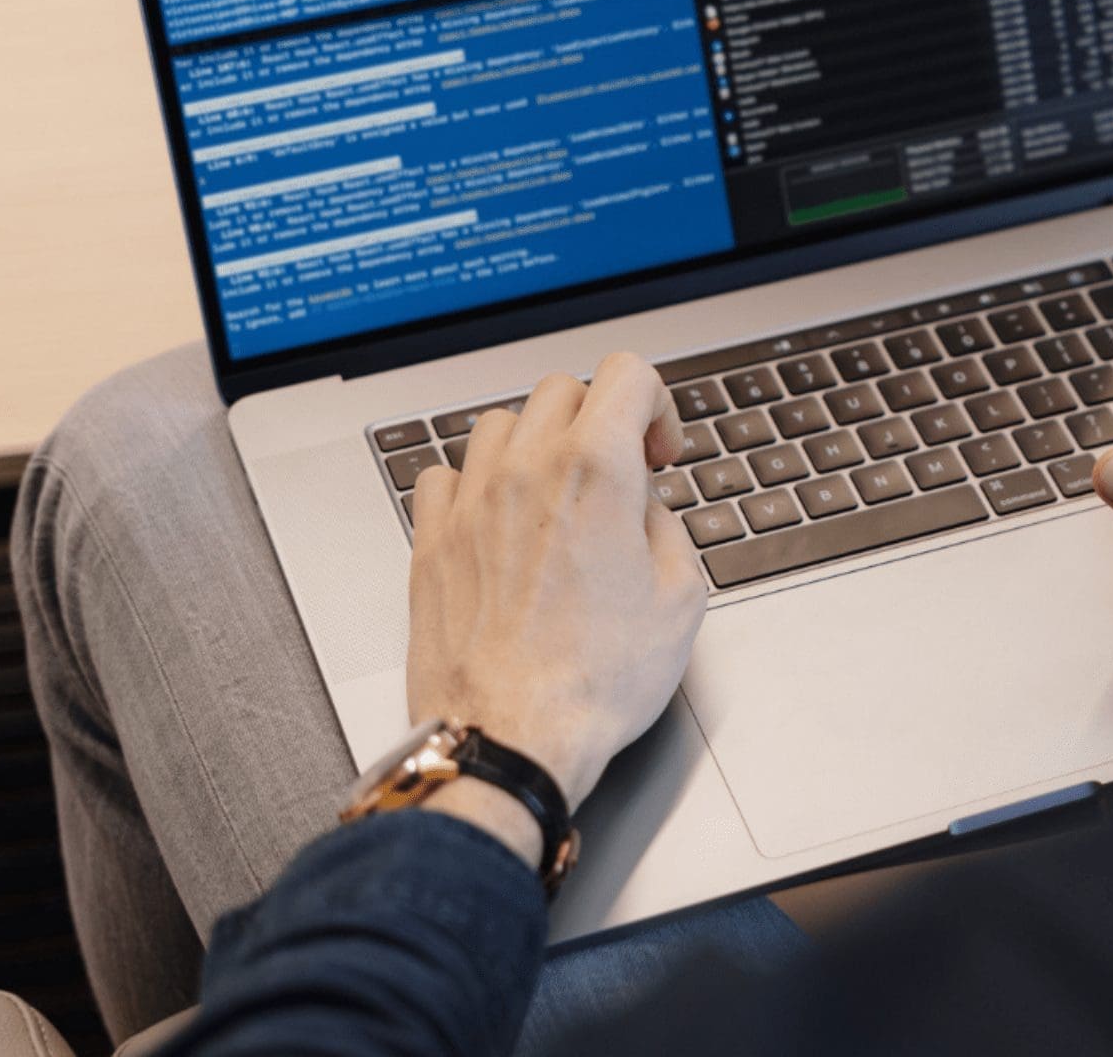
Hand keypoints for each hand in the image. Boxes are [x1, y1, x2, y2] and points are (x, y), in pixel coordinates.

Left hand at [407, 353, 705, 820]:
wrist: (513, 738)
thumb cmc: (593, 683)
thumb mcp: (681, 599)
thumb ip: (668, 529)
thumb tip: (646, 512)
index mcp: (596, 472)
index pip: (628, 374)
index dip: (657, 406)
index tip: (658, 452)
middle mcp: (527, 471)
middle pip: (563, 390)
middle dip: (600, 421)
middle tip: (618, 473)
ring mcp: (471, 503)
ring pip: (502, 424)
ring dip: (536, 446)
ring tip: (557, 495)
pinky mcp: (431, 542)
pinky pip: (445, 475)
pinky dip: (476, 484)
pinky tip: (499, 519)